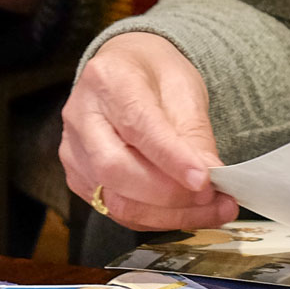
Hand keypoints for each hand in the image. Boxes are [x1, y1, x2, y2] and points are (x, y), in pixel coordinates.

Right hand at [59, 32, 235, 229]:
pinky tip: (185, 212)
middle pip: (116, 169)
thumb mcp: (183, 88)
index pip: (137, 125)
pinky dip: (156, 218)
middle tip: (215, 199)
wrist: (124, 71)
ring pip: (115, 199)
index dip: (171, 158)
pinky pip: (116, 210)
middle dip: (170, 194)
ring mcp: (74, 151)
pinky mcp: (79, 178)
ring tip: (211, 210)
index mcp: (108, 79)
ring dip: (169, 214)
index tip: (205, 180)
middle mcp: (81, 116)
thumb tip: (211, 178)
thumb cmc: (153, 74)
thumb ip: (194, 134)